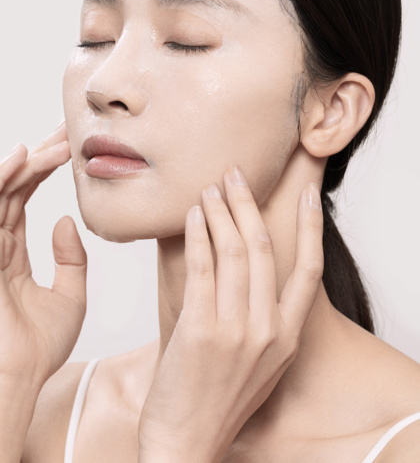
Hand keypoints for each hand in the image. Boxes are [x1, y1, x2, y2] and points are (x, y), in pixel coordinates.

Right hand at [0, 123, 86, 388]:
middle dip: (40, 156)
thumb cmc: (38, 349)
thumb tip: (67, 221)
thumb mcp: (69, 298)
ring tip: (56, 143)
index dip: (44, 169)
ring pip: (0, 191)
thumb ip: (70, 260)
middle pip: (13, 186)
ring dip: (27, 163)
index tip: (69, 147)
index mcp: (10, 252)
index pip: (24, 197)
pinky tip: (22, 159)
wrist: (18, 380)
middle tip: (68, 131)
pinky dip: (2, 180)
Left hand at [137, 166, 322, 462]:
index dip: (310, 228)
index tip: (307, 196)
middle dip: (247, 204)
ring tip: (208, 189)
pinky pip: (202, 269)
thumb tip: (254, 269)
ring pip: (233, 252)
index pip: (309, 269)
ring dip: (219, 212)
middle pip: (263, 249)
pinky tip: (192, 216)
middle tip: (234, 175)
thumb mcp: (261, 360)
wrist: (187, 440)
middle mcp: (267, 329)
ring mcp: (234, 330)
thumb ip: (266, 318)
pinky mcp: (199, 330)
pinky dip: (198, 236)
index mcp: (287, 335)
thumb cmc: (220, 396)